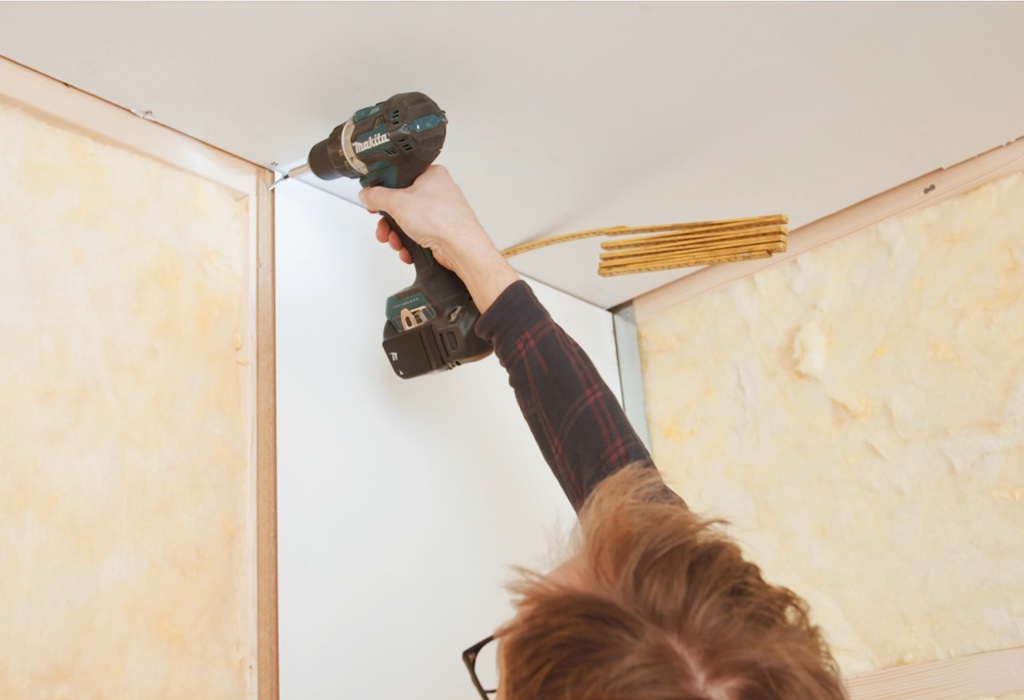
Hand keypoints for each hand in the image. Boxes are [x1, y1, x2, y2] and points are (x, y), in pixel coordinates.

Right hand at [360, 165, 486, 270]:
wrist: (461, 247)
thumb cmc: (442, 220)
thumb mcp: (398, 202)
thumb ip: (377, 196)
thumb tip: (367, 194)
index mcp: (431, 175)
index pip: (400, 178)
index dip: (384, 190)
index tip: (375, 200)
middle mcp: (437, 192)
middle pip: (401, 204)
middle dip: (389, 220)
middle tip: (384, 227)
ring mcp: (439, 213)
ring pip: (408, 222)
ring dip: (397, 234)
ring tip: (396, 241)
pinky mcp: (440, 231)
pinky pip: (417, 235)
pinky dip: (409, 243)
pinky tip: (407, 249)